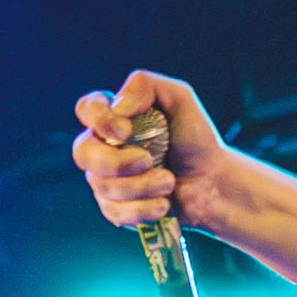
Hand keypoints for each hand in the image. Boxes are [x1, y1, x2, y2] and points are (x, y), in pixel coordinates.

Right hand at [72, 70, 231, 228]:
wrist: (214, 184)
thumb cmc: (196, 141)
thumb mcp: (180, 100)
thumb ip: (147, 85)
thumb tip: (119, 106)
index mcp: (114, 118)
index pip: (86, 109)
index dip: (99, 119)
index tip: (126, 130)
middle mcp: (102, 147)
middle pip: (83, 152)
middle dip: (117, 162)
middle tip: (150, 161)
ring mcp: (105, 179)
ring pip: (101, 185)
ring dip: (142, 186)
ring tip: (169, 182)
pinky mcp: (115, 207)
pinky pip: (114, 211)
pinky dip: (144, 209)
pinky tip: (164, 204)